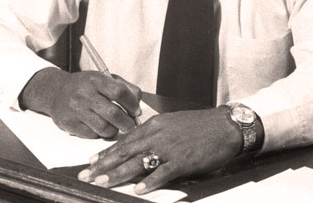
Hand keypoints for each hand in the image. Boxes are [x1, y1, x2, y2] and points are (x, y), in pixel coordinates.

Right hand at [20, 68, 141, 138]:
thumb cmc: (83, 86)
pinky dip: (99, 134)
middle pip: (113, 113)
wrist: (54, 91)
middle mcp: (84, 94)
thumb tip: (138, 102)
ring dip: (114, 131)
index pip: (119, 92)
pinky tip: (99, 128)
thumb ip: (123, 86)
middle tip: (131, 125)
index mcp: (95, 80)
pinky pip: (92, 135)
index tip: (136, 111)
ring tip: (115, 127)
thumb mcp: (102, 78)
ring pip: (103, 128)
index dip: (132, 104)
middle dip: (127, 123)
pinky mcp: (69, 124)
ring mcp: (76, 110)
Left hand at [77, 107, 241, 193]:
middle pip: (125, 151)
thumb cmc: (201, 125)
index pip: (124, 140)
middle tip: (87, 174)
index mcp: (154, 125)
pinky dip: (150, 181)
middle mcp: (158, 135)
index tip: (92, 162)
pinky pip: (163, 172)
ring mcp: (170, 148)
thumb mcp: (172, 123)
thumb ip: (154, 134)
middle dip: (104, 165)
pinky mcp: (183, 160)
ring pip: (138, 161)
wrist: (225, 125)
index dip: (106, 153)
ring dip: (118, 173)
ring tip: (103, 182)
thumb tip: (139, 146)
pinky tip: (139, 189)